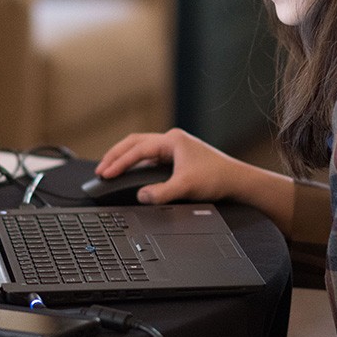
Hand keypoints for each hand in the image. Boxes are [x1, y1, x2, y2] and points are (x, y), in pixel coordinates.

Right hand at [94, 128, 232, 204]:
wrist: (236, 180)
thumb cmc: (216, 178)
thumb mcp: (186, 187)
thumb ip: (161, 193)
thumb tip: (141, 196)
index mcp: (173, 140)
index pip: (138, 149)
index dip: (119, 162)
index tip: (105, 174)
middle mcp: (172, 140)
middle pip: (135, 143)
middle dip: (116, 155)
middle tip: (100, 170)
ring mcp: (175, 147)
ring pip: (142, 148)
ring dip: (125, 158)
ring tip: (108, 169)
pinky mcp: (177, 157)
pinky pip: (150, 157)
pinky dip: (136, 163)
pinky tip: (129, 172)